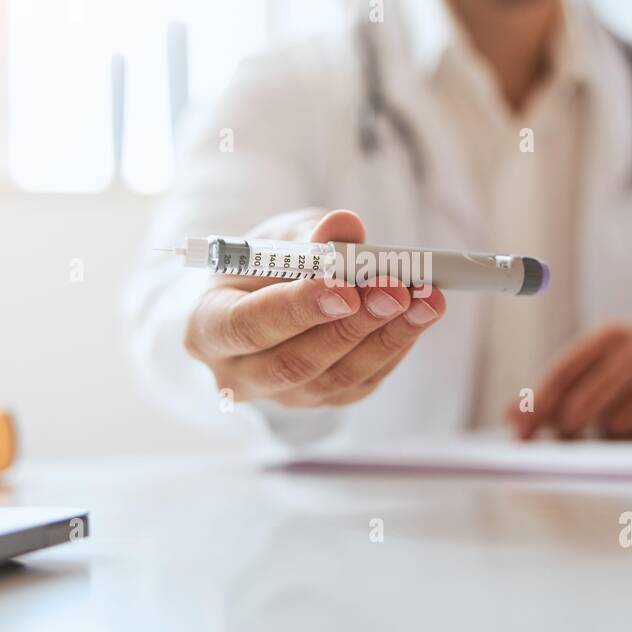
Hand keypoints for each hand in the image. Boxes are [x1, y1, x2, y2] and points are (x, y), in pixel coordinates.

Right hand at [183, 209, 445, 407]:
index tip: (344, 286)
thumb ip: (307, 234)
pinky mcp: (321, 403)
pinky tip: (422, 314)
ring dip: (386, 336)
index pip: (247, 326)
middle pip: (295, 362)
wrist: (269, 294)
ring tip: (425, 298)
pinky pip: (361, 382)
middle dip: (352, 325)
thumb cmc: (266, 263)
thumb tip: (343, 229)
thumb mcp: (278, 236)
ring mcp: (281, 397)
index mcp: (206, 328)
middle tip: (396, 289)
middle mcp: (238, 374)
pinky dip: (396, 345)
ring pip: (335, 380)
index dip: (297, 308)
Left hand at [507, 324, 631, 439]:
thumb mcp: (600, 358)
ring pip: (613, 427)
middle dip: (564, 430)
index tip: (517, 433)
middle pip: (582, 407)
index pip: (561, 375)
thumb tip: (511, 419)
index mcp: (608, 336)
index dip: (535, 407)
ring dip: (606, 434)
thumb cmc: (631, 362)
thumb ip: (559, 385)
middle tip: (562, 438)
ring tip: (617, 417)